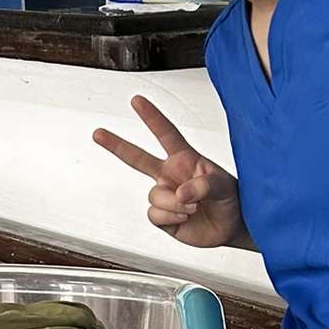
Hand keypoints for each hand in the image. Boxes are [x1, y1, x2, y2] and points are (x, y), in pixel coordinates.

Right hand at [93, 96, 246, 249]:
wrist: (230, 228)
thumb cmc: (230, 199)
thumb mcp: (223, 186)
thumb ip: (203, 185)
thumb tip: (180, 193)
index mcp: (184, 158)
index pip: (166, 134)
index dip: (151, 117)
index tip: (136, 101)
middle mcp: (170, 175)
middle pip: (137, 158)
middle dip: (116, 145)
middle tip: (98, 133)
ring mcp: (165, 195)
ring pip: (154, 195)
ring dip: (175, 203)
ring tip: (194, 207)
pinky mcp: (162, 217)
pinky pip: (154, 214)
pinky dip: (171, 217)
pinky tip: (185, 218)